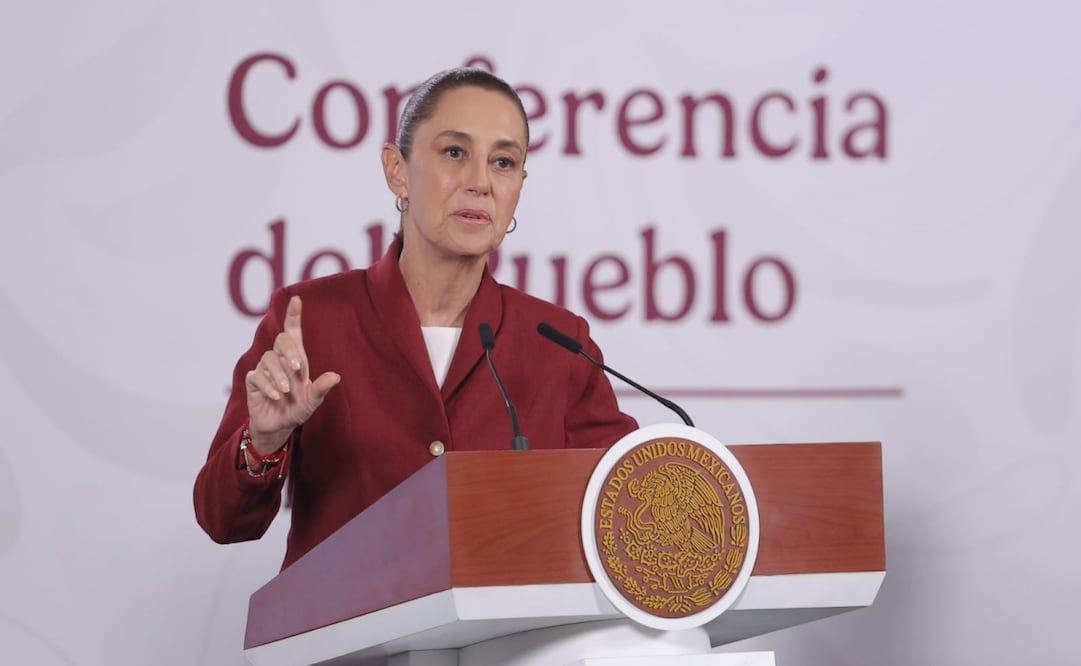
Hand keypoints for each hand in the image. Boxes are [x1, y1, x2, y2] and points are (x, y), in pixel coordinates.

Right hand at [244, 295, 339, 453]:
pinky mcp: (254, 382)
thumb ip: (321, 388)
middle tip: (298, 368)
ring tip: (286, 391)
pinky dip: (268, 385)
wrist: (279, 426)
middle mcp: (280, 360)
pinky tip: (276, 396)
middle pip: (280, 340)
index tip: (297, 299)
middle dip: (289, 350)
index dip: (294, 316)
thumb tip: (336, 377)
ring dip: (279, 374)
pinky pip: (257, 376)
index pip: (293, 333)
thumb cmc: (298, 409)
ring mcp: (265, 370)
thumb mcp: (313, 400)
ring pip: (268, 358)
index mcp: (296, 359)